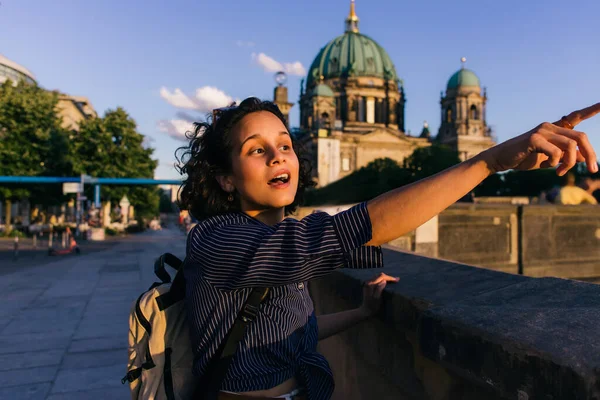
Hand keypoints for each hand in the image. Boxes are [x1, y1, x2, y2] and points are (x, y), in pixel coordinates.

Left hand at [359, 272, 399, 316]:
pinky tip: (387, 282)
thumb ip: (379, 289)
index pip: (381, 277)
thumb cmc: (372, 306)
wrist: (365, 310)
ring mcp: (367, 283)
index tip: (397, 280)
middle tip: (397, 279)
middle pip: (380, 275)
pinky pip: (376, 279)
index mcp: (370, 285)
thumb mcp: (377, 298)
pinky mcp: (368, 286)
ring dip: (386, 278)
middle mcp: (368, 282)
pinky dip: (382, 280)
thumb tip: (384, 281)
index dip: (390, 278)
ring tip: (393, 280)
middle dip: (388, 277)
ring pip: (378, 277)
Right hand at [482, 102, 599, 175]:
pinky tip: (549, 166)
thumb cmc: (524, 158)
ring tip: (561, 172)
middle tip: (594, 169)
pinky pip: (556, 152)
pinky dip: (556, 163)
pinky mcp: (534, 138)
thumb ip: (566, 156)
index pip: (577, 116)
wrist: (501, 159)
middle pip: (581, 137)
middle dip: (591, 154)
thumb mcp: (549, 159)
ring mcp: (542, 131)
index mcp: (555, 129)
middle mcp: (550, 126)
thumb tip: (585, 157)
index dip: (592, 109)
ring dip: (571, 162)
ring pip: (571, 145)